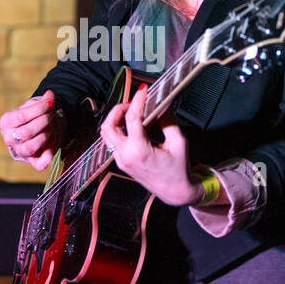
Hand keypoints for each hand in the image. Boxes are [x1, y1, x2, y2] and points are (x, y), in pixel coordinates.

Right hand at [0, 91, 66, 170]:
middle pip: (25, 132)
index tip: (50, 103)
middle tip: (51, 116)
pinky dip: (47, 158)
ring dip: (45, 135)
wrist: (40, 129)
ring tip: (50, 127)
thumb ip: (43, 101)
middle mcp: (8, 139)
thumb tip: (50, 95)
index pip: (21, 116)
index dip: (38, 109)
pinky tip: (51, 148)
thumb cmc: (35, 117)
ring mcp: (19, 152)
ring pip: (30, 147)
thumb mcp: (36, 106)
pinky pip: (38, 164)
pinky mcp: (32, 162)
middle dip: (43, 122)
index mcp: (5, 123)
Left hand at [100, 83, 203, 206]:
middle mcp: (126, 156)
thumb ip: (168, 121)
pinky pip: (112, 141)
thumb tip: (164, 102)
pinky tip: (132, 125)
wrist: (175, 192)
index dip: (137, 101)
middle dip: (118, 109)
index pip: (132, 118)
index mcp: (139, 151)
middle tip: (133, 103)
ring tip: (132, 113)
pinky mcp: (121, 162)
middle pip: (108, 125)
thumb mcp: (178, 143)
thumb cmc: (178, 170)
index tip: (143, 91)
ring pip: (106, 134)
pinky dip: (118, 129)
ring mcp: (121, 160)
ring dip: (115, 119)